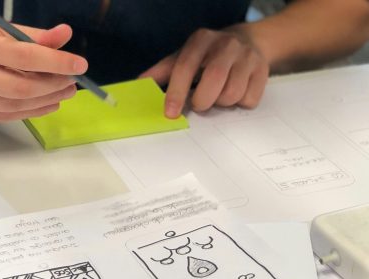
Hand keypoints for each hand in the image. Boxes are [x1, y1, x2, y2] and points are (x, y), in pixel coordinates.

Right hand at [0, 16, 87, 122]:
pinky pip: (4, 116)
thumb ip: (32, 35)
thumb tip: (64, 35)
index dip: (56, 62)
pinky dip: (30, 111)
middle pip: (21, 88)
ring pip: (14, 106)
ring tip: (62, 92)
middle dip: (53, 86)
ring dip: (45, 101)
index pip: (24, 56)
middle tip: (71, 82)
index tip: (79, 65)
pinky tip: (46, 103)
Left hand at [140, 28, 269, 117]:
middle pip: (214, 79)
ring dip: (221, 103)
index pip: (185, 66)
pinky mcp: (263, 70)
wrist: (248, 41)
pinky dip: (239, 104)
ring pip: (232, 94)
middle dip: (202, 100)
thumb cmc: (208, 55)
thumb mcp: (183, 57)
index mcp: (201, 40)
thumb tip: (140, 84)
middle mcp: (226, 44)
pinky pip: (249, 100)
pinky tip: (235, 92)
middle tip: (199, 103)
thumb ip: (163, 71)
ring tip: (218, 95)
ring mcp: (247, 56)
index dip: (176, 91)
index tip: (170, 112)